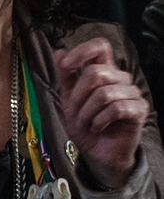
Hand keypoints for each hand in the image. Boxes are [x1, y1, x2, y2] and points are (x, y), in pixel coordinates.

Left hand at [55, 39, 148, 187]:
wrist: (96, 151)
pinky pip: (116, 108)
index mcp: (104, 71)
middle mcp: (120, 79)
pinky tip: (97, 127)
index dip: (82, 51)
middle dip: (78, 95)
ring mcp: (132, 93)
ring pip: (104, 92)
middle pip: (96, 72)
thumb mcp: (68, 98)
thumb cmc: (85, 124)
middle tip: (74, 112)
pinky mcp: (139, 110)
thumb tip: (60, 51)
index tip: (66, 65)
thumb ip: (65, 76)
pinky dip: (100, 120)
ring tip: (86, 123)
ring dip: (87, 112)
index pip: (100, 47)